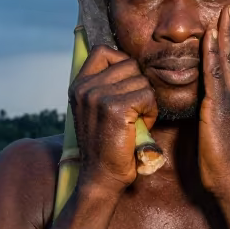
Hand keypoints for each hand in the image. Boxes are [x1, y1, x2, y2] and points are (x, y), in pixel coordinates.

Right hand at [69, 45, 158, 196]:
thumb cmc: (106, 144)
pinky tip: (140, 127)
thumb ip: (104, 85)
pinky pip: (147, 96)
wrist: (101, 176)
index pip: (103, 51)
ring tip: (135, 121)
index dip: (121, 63)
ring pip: (142, 81)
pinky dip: (151, 112)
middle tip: (133, 112)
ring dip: (146, 101)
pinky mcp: (115, 108)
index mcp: (78, 85)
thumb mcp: (95, 109)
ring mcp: (98, 96)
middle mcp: (85, 87)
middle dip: (138, 87)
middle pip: (129, 65)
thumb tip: (128, 62)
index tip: (125, 87)